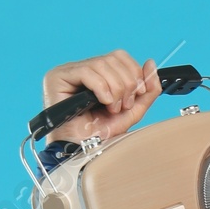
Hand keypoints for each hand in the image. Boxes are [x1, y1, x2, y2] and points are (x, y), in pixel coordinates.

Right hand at [40, 49, 160, 143]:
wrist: (82, 151)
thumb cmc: (101, 134)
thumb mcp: (131, 111)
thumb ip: (146, 91)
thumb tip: (151, 63)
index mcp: (98, 74)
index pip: (119, 56)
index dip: (134, 71)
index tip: (139, 93)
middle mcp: (82, 69)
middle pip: (113, 58)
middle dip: (127, 83)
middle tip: (124, 105)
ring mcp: (69, 72)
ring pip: (101, 64)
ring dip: (115, 88)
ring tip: (113, 108)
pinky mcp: (58, 77)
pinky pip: (86, 72)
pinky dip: (102, 88)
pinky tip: (104, 102)